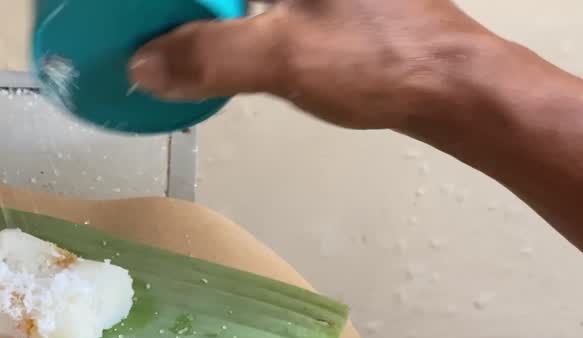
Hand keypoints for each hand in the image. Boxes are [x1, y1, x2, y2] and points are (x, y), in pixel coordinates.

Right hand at [128, 0, 499, 130]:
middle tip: (141, 32)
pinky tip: (204, 37)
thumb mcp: (284, 58)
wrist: (452, 85)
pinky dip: (224, 15)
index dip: (170, 9)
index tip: (130, 18)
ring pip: (235, 2)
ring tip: (160, 39)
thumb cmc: (378, 58)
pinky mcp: (319, 2)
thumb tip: (141, 65)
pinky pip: (252, 5)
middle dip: (180, 14)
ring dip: (204, 15)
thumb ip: (208, 55)